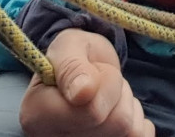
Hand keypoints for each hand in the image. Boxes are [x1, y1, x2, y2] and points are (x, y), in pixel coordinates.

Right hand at [19, 28, 154, 136]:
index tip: (91, 72)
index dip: (103, 85)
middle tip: (100, 81)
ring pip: (129, 130)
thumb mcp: (70, 46)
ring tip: (107, 94)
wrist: (85, 72)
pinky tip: (117, 110)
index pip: (92, 112)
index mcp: (37, 116)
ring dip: (126, 104)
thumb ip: (73, 67)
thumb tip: (83, 93)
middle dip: (117, 92)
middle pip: (116, 123)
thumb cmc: (75, 55)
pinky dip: (137, 119)